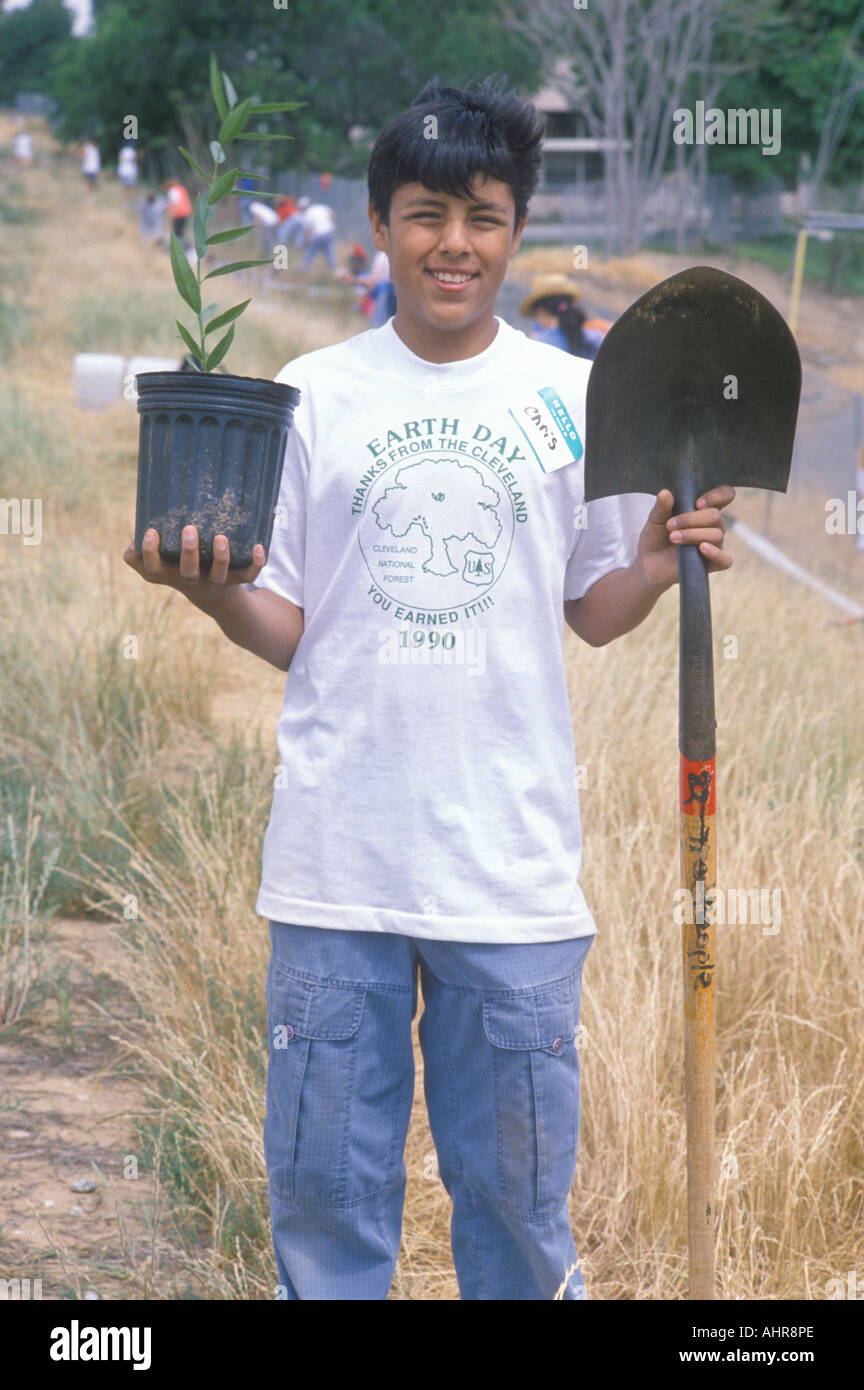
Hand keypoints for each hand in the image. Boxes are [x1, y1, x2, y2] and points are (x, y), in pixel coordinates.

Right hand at [123, 525, 265, 599]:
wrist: (213, 595)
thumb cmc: (178, 567)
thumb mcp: (159, 562)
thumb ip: (142, 551)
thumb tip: (137, 531)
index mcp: (167, 575)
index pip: (152, 570)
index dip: (149, 553)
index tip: (150, 531)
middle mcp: (190, 581)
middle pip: (188, 572)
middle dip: (189, 552)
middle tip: (190, 529)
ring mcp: (214, 582)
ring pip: (219, 574)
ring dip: (221, 557)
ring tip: (220, 537)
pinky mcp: (236, 581)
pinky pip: (248, 575)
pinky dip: (256, 563)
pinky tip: (258, 546)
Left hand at [635, 486, 734, 589]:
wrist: (648, 563)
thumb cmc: (656, 537)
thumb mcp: (656, 519)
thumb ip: (661, 507)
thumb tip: (665, 492)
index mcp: (704, 509)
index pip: (725, 495)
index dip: (718, 495)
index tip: (697, 503)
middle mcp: (713, 525)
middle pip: (715, 516)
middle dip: (692, 519)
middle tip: (670, 525)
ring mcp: (715, 544)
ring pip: (716, 535)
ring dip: (693, 534)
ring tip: (673, 537)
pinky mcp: (712, 564)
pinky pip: (725, 560)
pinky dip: (716, 554)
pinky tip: (702, 548)